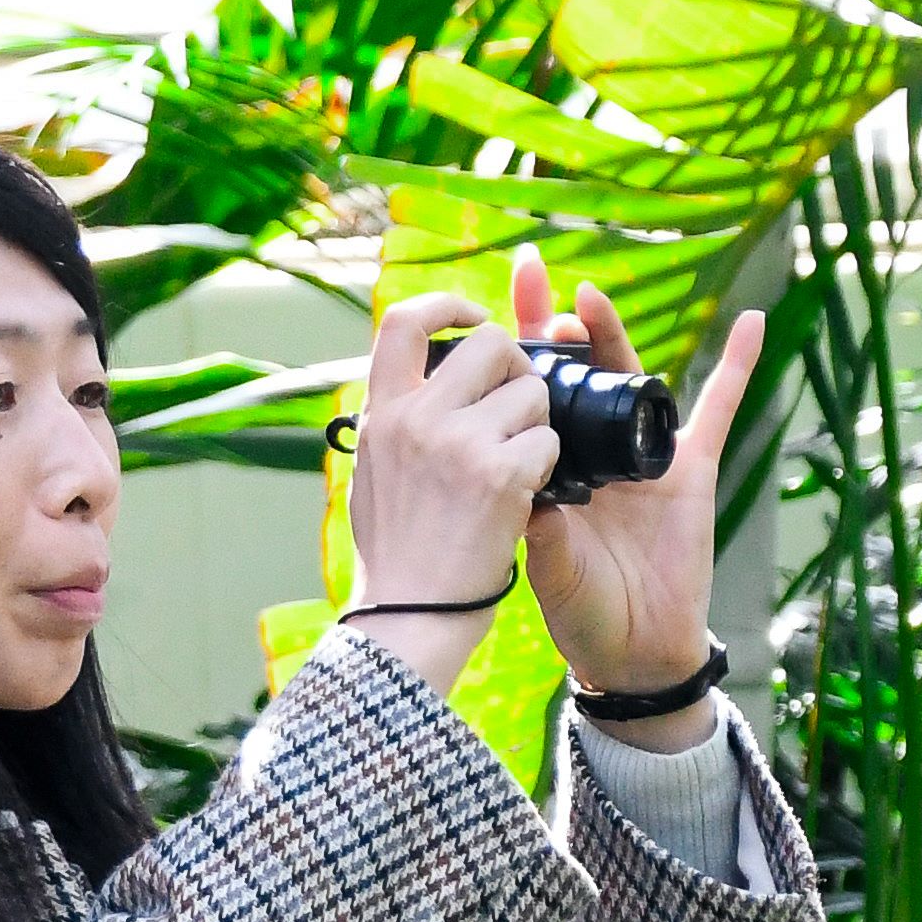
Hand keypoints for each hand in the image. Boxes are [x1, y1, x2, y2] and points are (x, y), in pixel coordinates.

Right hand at [344, 285, 558, 698]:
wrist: (411, 616)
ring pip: (530, 392)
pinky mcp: (502, 476)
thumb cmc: (396, 554)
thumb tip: (417, 383)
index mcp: (381, 413)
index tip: (474, 316)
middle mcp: (416, 418)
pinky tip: (527, 496)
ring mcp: (460, 444)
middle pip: (488, 343)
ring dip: (537, 423)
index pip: (403, 320)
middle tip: (518, 405)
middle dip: (518, 366)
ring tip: (516, 466)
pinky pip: (547, 442)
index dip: (448, 304)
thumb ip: (396, 422)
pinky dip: (547, 467)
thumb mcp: (373, 473)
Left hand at [511, 250, 761, 752]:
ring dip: (612, 334)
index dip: (504, 354)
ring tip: (589, 298)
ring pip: (631, 377)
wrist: (632, 651)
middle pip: (571, 370)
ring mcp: (642, 454)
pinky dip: (737, 366)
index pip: (521, 395)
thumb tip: (529, 487)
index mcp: (547, 466)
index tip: (476, 311)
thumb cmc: (580, 611)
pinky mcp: (691, 469)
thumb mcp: (547, 566)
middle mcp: (591, 450)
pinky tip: (752, 323)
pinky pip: (718, 409)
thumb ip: (541, 525)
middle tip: (531, 279)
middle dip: (551, 325)